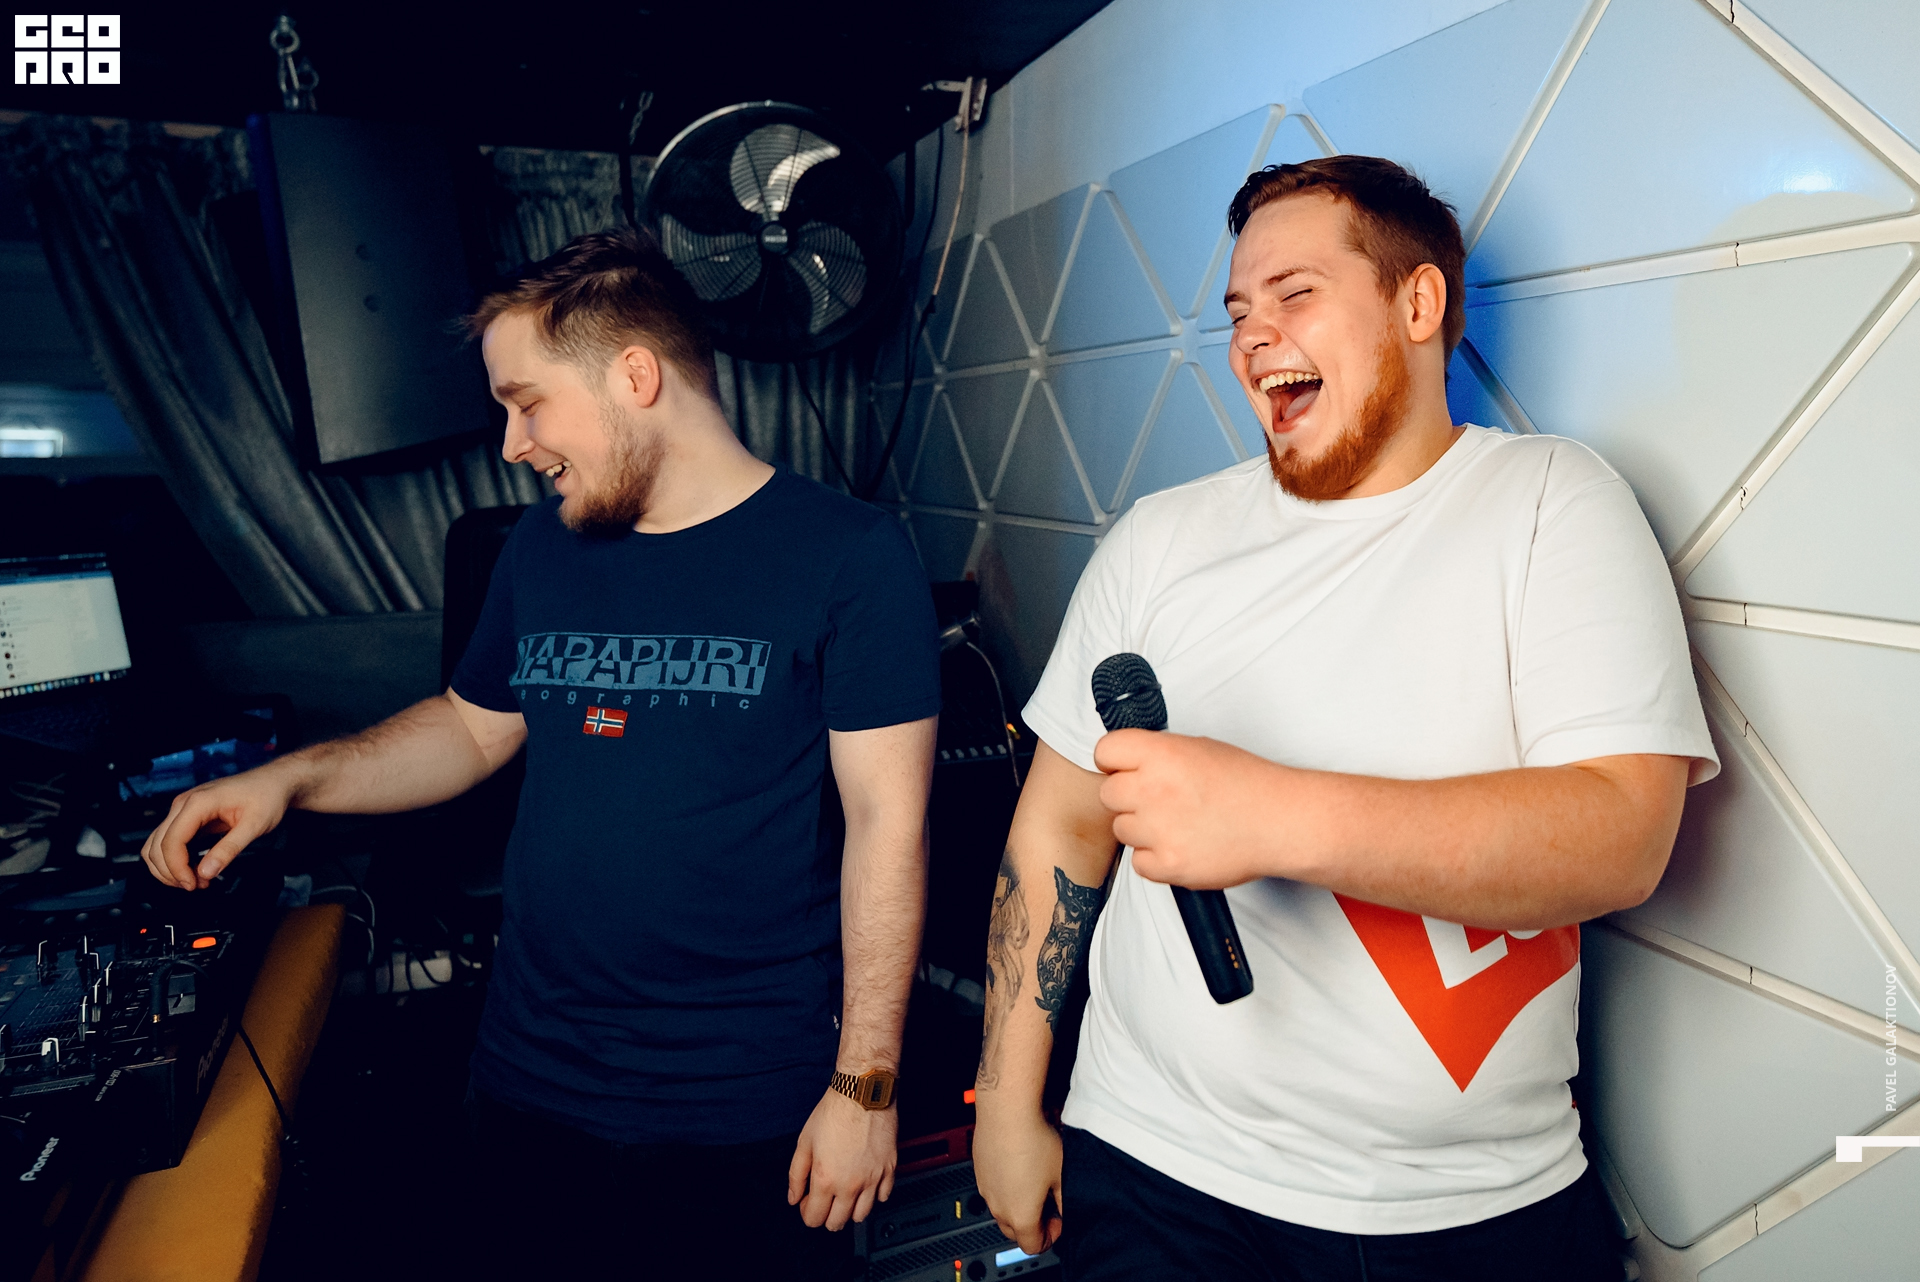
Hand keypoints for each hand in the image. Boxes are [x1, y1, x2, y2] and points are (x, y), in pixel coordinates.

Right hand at [139, 765, 298, 890]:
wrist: (274, 782)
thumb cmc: (267, 796)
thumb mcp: (255, 826)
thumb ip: (229, 849)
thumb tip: (205, 872)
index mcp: (198, 802)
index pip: (171, 841)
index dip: (177, 869)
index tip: (192, 885)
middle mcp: (184, 803)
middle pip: (157, 845)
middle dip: (172, 872)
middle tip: (197, 885)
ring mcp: (183, 809)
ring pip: (157, 845)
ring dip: (169, 868)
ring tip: (196, 880)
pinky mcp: (188, 817)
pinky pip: (169, 841)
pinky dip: (175, 860)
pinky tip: (195, 870)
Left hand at [787, 1088, 897, 1230]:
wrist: (862, 1092)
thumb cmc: (834, 1112)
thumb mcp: (804, 1142)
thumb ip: (796, 1175)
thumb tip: (793, 1197)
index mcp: (825, 1179)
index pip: (814, 1218)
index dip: (806, 1212)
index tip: (807, 1200)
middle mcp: (850, 1185)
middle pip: (837, 1223)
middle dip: (826, 1215)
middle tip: (824, 1198)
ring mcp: (873, 1179)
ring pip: (861, 1215)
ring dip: (850, 1209)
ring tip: (845, 1192)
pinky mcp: (889, 1169)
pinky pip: (883, 1197)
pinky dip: (874, 1196)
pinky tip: (865, 1182)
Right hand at [972, 1103, 1062, 1255]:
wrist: (1007, 1111)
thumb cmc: (1034, 1140)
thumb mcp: (1062, 1176)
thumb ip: (1063, 1201)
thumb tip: (1063, 1209)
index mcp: (1020, 1215)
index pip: (1033, 1246)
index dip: (1050, 1238)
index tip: (1057, 1220)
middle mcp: (998, 1206)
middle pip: (1014, 1233)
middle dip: (1032, 1225)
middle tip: (1047, 1205)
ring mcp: (986, 1190)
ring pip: (1002, 1211)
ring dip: (1018, 1206)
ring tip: (1034, 1183)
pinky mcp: (980, 1172)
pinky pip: (993, 1191)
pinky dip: (1006, 1188)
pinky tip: (1019, 1167)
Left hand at [1093, 728, 1297, 888]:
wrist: (1281, 822)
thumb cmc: (1248, 783)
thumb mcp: (1200, 748)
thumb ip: (1159, 755)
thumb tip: (1130, 764)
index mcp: (1162, 753)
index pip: (1105, 751)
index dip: (1115, 762)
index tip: (1125, 769)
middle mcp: (1154, 789)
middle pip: (1108, 794)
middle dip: (1129, 798)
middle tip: (1159, 801)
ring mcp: (1159, 829)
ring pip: (1122, 829)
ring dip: (1143, 829)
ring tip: (1179, 824)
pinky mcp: (1168, 864)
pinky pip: (1139, 862)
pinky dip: (1156, 859)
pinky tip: (1183, 845)